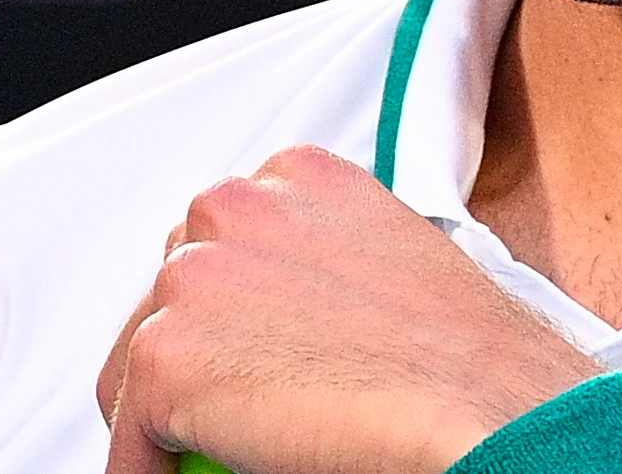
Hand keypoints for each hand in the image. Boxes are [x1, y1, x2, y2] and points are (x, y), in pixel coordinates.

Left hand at [97, 145, 600, 473]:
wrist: (490, 408)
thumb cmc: (474, 364)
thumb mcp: (398, 276)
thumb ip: (326, 277)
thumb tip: (294, 332)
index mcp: (298, 177)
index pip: (223, 245)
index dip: (234, 318)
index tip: (250, 364)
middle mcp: (236, 205)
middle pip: (170, 296)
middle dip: (198, 358)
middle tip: (240, 417)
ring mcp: (194, 275)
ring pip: (138, 364)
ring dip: (172, 416)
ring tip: (226, 452)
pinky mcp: (164, 355)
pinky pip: (131, 438)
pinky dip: (152, 473)